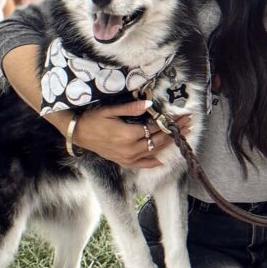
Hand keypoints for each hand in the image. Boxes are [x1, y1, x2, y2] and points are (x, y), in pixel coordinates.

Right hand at [68, 100, 191, 168]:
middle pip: (159, 140)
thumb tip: (148, 103)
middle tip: (188, 124)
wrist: (78, 133)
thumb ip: (130, 108)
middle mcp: (130, 149)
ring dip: (170, 144)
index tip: (182, 116)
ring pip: (154, 152)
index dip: (170, 122)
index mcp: (128, 134)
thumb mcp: (110, 110)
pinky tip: (163, 159)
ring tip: (182, 136)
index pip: (156, 128)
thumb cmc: (93, 119)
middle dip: (175, 132)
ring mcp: (128, 157)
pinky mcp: (124, 162)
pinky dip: (154, 162)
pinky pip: (143, 164)